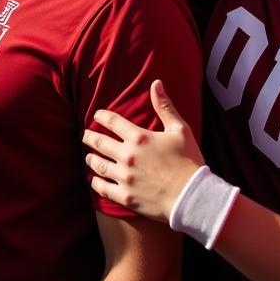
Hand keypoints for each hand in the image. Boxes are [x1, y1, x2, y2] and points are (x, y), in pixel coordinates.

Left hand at [82, 79, 203, 221]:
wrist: (193, 197)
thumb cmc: (189, 161)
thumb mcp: (180, 130)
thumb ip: (165, 107)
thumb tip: (156, 83)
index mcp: (139, 137)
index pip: (111, 121)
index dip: (101, 116)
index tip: (96, 115)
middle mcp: (127, 156)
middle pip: (99, 142)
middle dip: (89, 137)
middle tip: (85, 135)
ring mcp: (124, 177)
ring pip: (98, 165)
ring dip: (91, 159)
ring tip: (88, 157)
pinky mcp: (125, 197)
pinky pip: (103, 188)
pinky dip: (96, 183)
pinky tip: (94, 180)